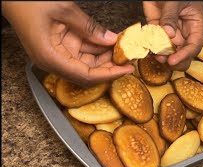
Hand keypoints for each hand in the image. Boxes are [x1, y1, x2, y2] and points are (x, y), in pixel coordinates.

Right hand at [2, 2, 133, 85]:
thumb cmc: (27, 1)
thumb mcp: (63, 10)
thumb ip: (88, 27)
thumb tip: (111, 40)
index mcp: (51, 57)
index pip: (87, 75)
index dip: (109, 74)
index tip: (127, 69)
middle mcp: (54, 61)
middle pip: (88, 71)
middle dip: (110, 65)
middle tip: (128, 56)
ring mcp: (57, 54)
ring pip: (87, 62)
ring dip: (105, 55)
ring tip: (122, 46)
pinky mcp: (60, 46)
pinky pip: (82, 50)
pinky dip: (97, 46)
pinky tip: (110, 40)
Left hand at [143, 1, 202, 70]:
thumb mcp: (175, 1)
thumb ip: (171, 17)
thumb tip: (169, 33)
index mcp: (196, 27)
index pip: (194, 46)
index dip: (184, 55)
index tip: (173, 60)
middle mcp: (185, 34)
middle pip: (184, 55)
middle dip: (175, 61)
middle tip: (165, 61)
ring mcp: (171, 35)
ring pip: (169, 53)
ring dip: (163, 57)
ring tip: (155, 55)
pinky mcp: (158, 33)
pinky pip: (155, 45)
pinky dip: (151, 49)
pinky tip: (148, 51)